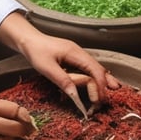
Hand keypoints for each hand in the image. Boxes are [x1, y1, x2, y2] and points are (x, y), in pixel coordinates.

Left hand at [0, 12, 120, 113]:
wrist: (28, 39)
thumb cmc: (36, 51)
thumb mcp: (47, 68)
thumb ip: (62, 81)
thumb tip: (75, 95)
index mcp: (75, 53)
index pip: (94, 70)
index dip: (99, 85)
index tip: (99, 99)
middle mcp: (79, 53)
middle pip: (98, 68)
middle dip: (105, 83)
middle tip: (107, 97)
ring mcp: (76, 55)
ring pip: (94, 68)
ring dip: (102, 79)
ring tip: (112, 88)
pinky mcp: (72, 58)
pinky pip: (86, 68)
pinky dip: (93, 76)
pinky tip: (96, 82)